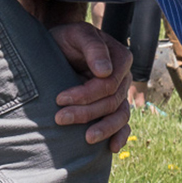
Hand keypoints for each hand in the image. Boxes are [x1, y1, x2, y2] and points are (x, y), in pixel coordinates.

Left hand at [49, 22, 132, 149]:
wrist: (58, 46)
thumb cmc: (66, 39)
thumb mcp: (76, 34)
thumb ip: (92, 47)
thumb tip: (105, 71)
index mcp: (120, 58)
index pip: (109, 83)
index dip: (87, 94)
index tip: (60, 99)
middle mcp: (123, 78)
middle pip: (112, 101)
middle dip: (87, 113)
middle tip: (60, 119)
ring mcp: (120, 94)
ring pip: (120, 115)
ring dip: (104, 128)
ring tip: (86, 139)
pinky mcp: (113, 107)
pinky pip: (123, 124)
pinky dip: (120, 136)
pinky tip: (112, 148)